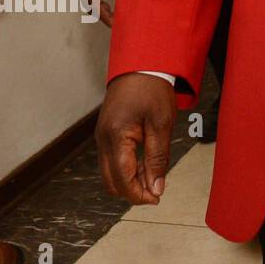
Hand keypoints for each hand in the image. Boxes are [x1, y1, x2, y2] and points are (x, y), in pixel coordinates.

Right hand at [96, 73, 175, 204]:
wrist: (142, 64)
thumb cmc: (153, 90)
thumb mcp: (162, 124)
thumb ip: (157, 158)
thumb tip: (156, 187)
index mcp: (115, 138)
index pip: (122, 179)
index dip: (138, 194)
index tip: (157, 199)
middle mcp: (103, 140)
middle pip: (112, 181)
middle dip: (132, 191)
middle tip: (156, 192)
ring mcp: (102, 137)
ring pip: (111, 172)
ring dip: (130, 180)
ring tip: (154, 177)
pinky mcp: (107, 133)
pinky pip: (113, 159)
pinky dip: (128, 168)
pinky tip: (146, 165)